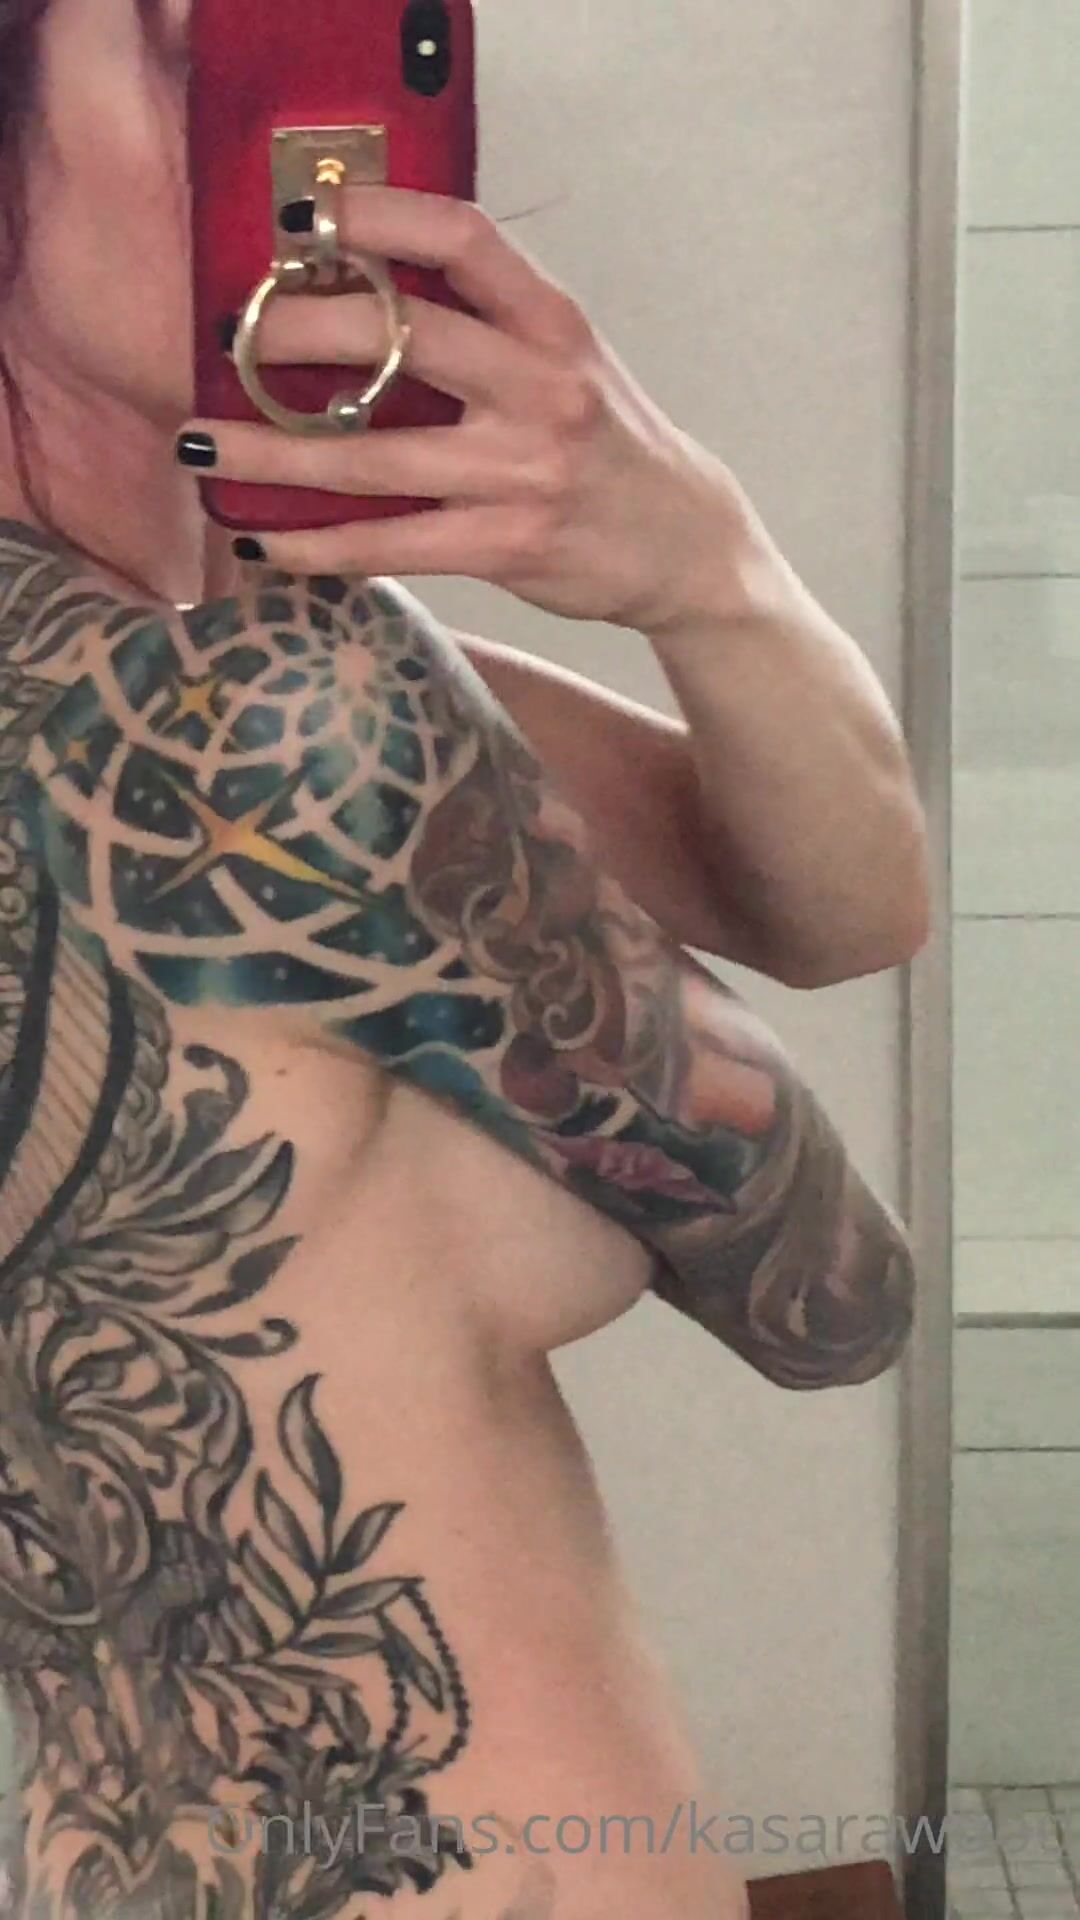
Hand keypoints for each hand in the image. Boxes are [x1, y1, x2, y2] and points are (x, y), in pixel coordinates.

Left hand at [177, 187, 764, 631]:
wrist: (684, 543)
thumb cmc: (607, 443)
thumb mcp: (568, 360)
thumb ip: (486, 324)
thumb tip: (360, 292)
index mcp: (553, 325)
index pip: (465, 239)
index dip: (381, 216)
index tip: (310, 219)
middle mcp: (542, 388)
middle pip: (400, 337)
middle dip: (298, 330)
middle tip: (233, 336)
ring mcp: (522, 471)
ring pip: (371, 457)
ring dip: (272, 453)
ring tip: (203, 446)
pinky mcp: (505, 545)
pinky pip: (390, 544)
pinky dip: (319, 546)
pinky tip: (268, 544)